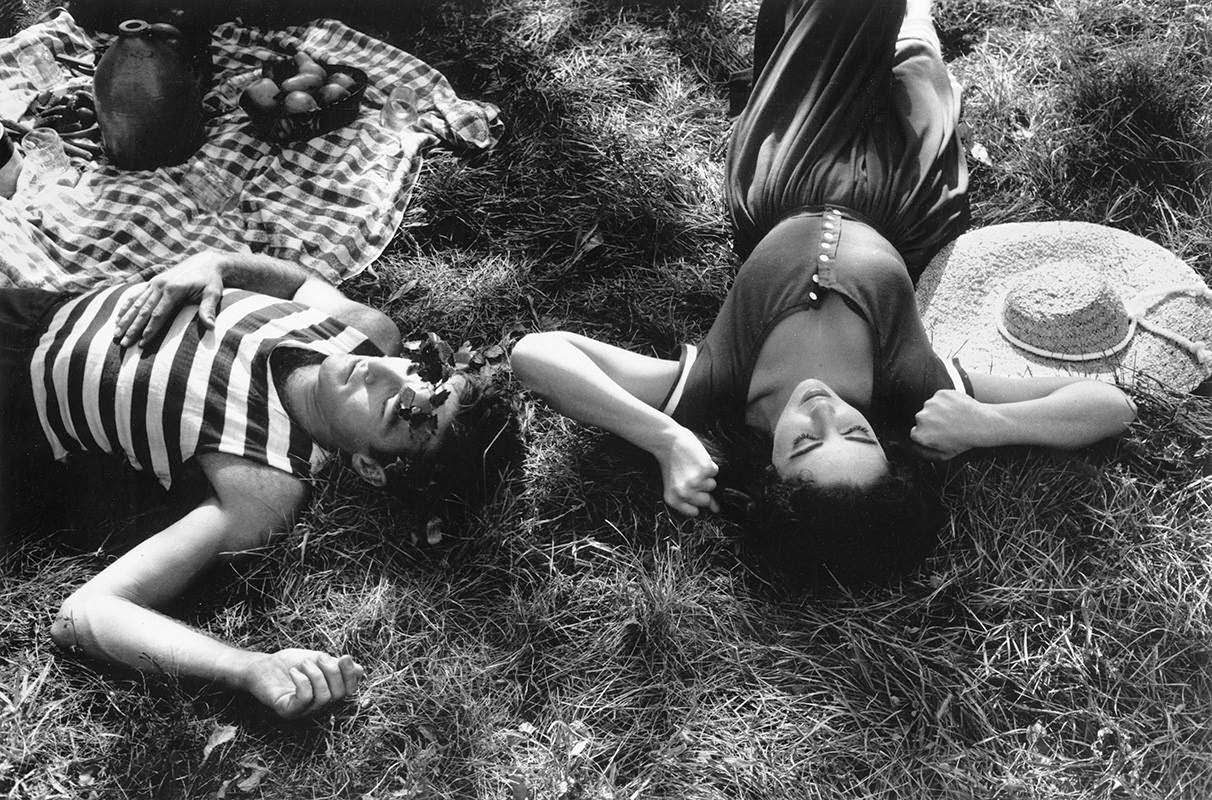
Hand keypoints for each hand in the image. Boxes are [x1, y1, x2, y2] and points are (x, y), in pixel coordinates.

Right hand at [113, 250, 225, 345]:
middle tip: (122, 343)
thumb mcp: (213, 293)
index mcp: (173, 289)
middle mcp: (160, 285)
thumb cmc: (211, 280)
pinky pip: (136, 295)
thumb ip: (209, 309)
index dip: (150, 329)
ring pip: (136, 304)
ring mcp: (154, 283)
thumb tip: (212, 327)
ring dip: (125, 319)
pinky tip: (118, 317)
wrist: (206, 262)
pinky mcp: (153, 282)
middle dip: (132, 328)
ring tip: (115, 334)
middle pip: (143, 310)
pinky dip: (126, 306)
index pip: (158, 314)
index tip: (142, 343)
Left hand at [241, 649, 364, 718]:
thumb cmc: (291, 663)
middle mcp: (318, 706)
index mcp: (329, 693)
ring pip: (324, 697)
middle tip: (318, 658)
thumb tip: (360, 671)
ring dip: (316, 674)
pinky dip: (303, 681)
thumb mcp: (319, 660)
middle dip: (333, 671)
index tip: (344, 657)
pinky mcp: (288, 710)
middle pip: (340, 694)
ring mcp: (304, 711)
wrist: (262, 666)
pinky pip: (305, 698)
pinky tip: (294, 672)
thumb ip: (338, 666)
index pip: (350, 690)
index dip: (351, 675)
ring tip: (303, 664)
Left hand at [654, 425, 719, 515]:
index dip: (695, 500)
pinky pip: (715, 471)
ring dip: (705, 475)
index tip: (691, 490)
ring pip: (712, 485)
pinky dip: (708, 464)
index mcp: (673, 499)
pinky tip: (696, 458)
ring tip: (691, 465)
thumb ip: (693, 499)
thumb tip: (717, 509)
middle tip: (690, 475)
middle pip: (706, 500)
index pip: (694, 512)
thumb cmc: (671, 462)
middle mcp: (684, 493)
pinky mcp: (705, 469)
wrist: (667, 440)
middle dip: (702, 489)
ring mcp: (696, 482)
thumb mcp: (674, 484)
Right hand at [910, 389, 992, 460]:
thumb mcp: (943, 455)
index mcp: (920, 434)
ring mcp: (931, 404)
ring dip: (939, 411)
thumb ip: (924, 453)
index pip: (916, 432)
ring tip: (954, 417)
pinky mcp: (940, 394)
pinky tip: (956, 409)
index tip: (939, 434)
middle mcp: (921, 418)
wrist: (983, 424)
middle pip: (922, 418)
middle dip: (932, 421)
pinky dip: (946, 401)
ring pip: (930, 407)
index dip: (928, 433)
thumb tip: (912, 447)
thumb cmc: (964, 441)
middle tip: (948, 426)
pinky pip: (939, 397)